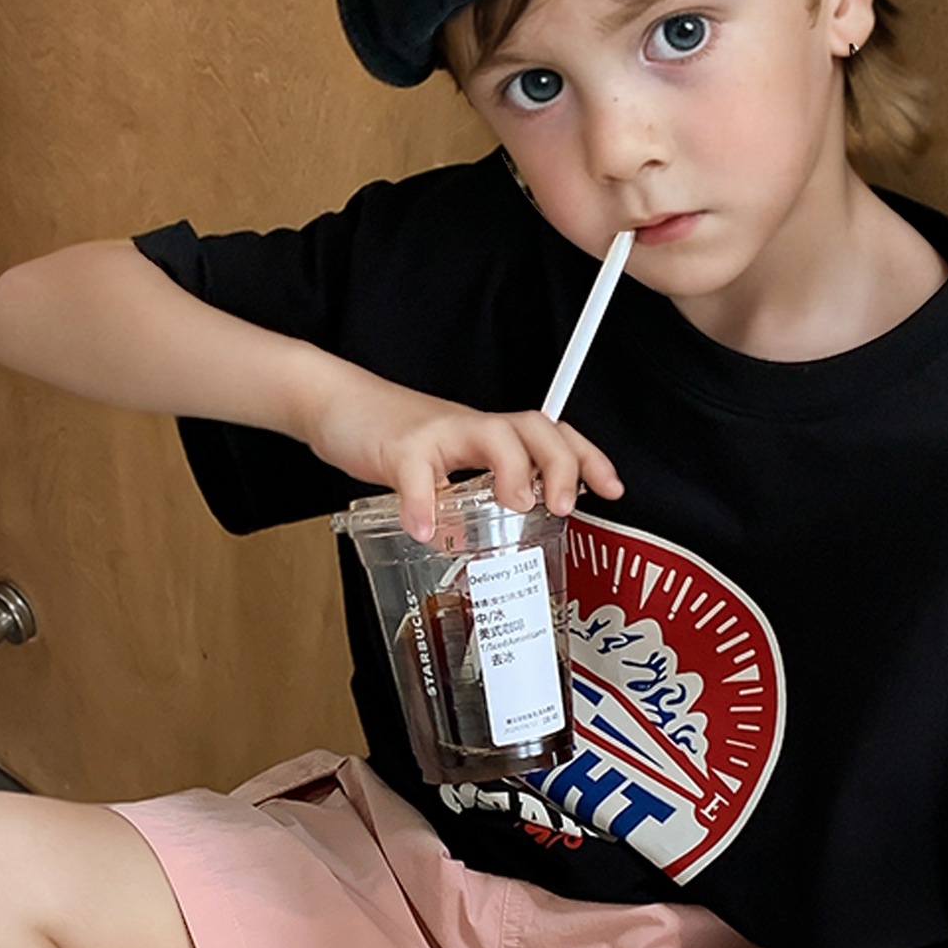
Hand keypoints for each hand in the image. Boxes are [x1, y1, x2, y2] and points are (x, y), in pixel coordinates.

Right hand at [301, 370, 623, 541]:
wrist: (335, 401)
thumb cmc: (395, 438)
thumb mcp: (445, 467)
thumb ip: (472, 498)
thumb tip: (498, 545)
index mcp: (488, 437)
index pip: (551, 435)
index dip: (587, 457)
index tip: (612, 488)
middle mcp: (470, 429)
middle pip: (533, 426)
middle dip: (562, 463)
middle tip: (566, 503)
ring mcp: (435, 434)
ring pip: (490, 435)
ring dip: (513, 471)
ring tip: (515, 507)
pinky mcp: (396, 448)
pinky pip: (414, 474)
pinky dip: (422, 505)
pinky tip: (425, 531)